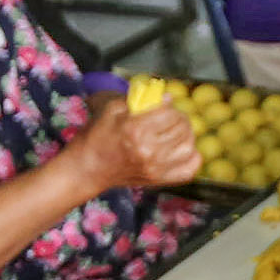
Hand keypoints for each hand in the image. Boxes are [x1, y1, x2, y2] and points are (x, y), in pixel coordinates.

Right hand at [68, 97, 200, 191]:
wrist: (87, 168)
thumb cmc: (96, 136)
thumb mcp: (112, 108)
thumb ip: (140, 100)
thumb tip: (167, 99)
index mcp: (135, 129)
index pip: (169, 112)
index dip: (168, 105)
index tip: (163, 105)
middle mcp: (148, 150)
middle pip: (182, 127)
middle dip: (179, 118)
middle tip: (171, 117)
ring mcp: (155, 168)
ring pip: (189, 146)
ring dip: (187, 135)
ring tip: (177, 131)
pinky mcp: (158, 181)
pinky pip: (189, 169)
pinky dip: (191, 158)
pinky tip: (182, 150)